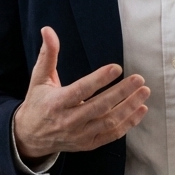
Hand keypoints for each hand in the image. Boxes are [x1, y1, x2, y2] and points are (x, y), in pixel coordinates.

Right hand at [13, 27, 148, 160]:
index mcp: (56, 103)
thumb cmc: (38, 103)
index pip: (81, 91)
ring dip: (129, 107)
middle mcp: (69, 121)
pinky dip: (128, 123)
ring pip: (109, 122)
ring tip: (144, 92)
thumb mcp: (39, 79)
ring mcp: (80, 135)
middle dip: (121, 93)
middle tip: (139, 79)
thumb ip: (48, 54)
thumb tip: (48, 30)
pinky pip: (112, 135)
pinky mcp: (88, 144)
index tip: (117, 68)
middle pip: (100, 107)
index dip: (99, 80)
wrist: (30, 137)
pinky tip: (141, 109)